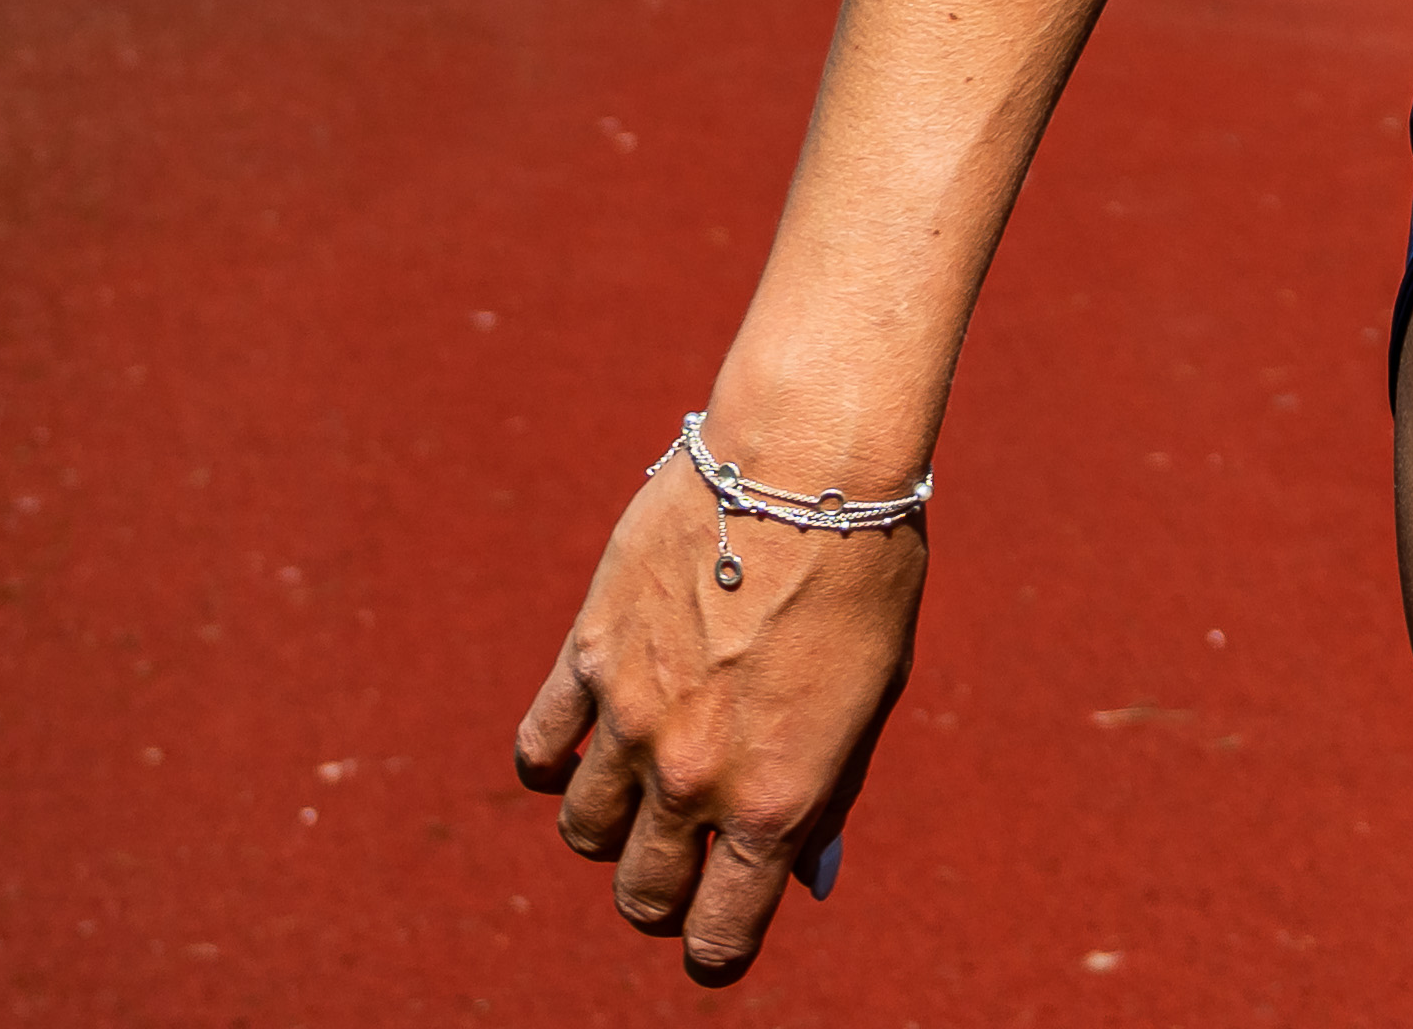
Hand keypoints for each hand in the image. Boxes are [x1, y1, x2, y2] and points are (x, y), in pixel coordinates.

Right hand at [515, 424, 919, 984]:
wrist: (805, 463)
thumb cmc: (864, 576)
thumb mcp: (873, 700)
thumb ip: (830, 793)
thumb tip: (808, 879)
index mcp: (777, 800)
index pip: (720, 934)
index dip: (717, 949)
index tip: (719, 936)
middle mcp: (695, 776)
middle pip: (643, 894)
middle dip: (663, 895)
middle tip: (683, 861)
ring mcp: (632, 722)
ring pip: (583, 833)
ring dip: (610, 828)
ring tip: (642, 790)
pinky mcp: (587, 659)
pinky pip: (539, 752)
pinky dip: (555, 764)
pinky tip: (586, 747)